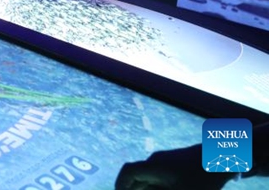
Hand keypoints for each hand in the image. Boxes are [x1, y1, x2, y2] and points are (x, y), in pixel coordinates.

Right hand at [115, 145, 233, 189]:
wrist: (223, 157)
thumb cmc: (200, 178)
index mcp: (152, 167)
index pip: (128, 172)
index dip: (120, 185)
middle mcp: (156, 162)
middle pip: (137, 177)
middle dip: (133, 189)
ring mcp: (167, 161)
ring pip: (149, 178)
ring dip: (146, 188)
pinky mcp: (177, 164)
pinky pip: (160, 176)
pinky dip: (157, 186)